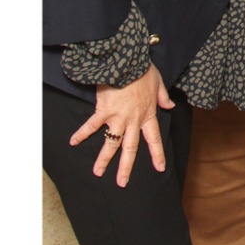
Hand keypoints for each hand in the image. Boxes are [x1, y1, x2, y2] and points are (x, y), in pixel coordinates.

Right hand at [68, 65, 175, 186]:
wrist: (128, 62)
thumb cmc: (143, 70)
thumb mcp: (159, 83)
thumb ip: (163, 97)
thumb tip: (170, 105)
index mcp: (148, 115)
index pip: (154, 139)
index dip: (157, 154)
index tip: (160, 168)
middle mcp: (133, 121)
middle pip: (130, 149)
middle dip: (126, 168)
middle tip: (122, 183)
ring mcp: (118, 117)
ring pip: (111, 143)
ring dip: (103, 159)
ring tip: (97, 173)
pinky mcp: (103, 111)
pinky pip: (91, 125)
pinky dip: (82, 134)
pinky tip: (73, 142)